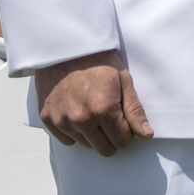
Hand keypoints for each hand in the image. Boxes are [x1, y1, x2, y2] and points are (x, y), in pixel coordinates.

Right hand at [34, 49, 152, 155]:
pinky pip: (66, 140)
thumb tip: (146, 135)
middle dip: (111, 137)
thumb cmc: (97, 59)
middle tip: (109, 117)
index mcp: (103, 109)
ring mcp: (61, 120)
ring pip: (86, 145)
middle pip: (105, 150)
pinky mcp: (47, 119)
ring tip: (91, 108)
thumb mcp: (122, 79)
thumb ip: (134, 110)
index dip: (127, 132)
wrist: (64, 44)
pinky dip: (73, 131)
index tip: (123, 119)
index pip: (122, 142)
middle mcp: (81, 119)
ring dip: (92, 134)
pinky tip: (76, 110)